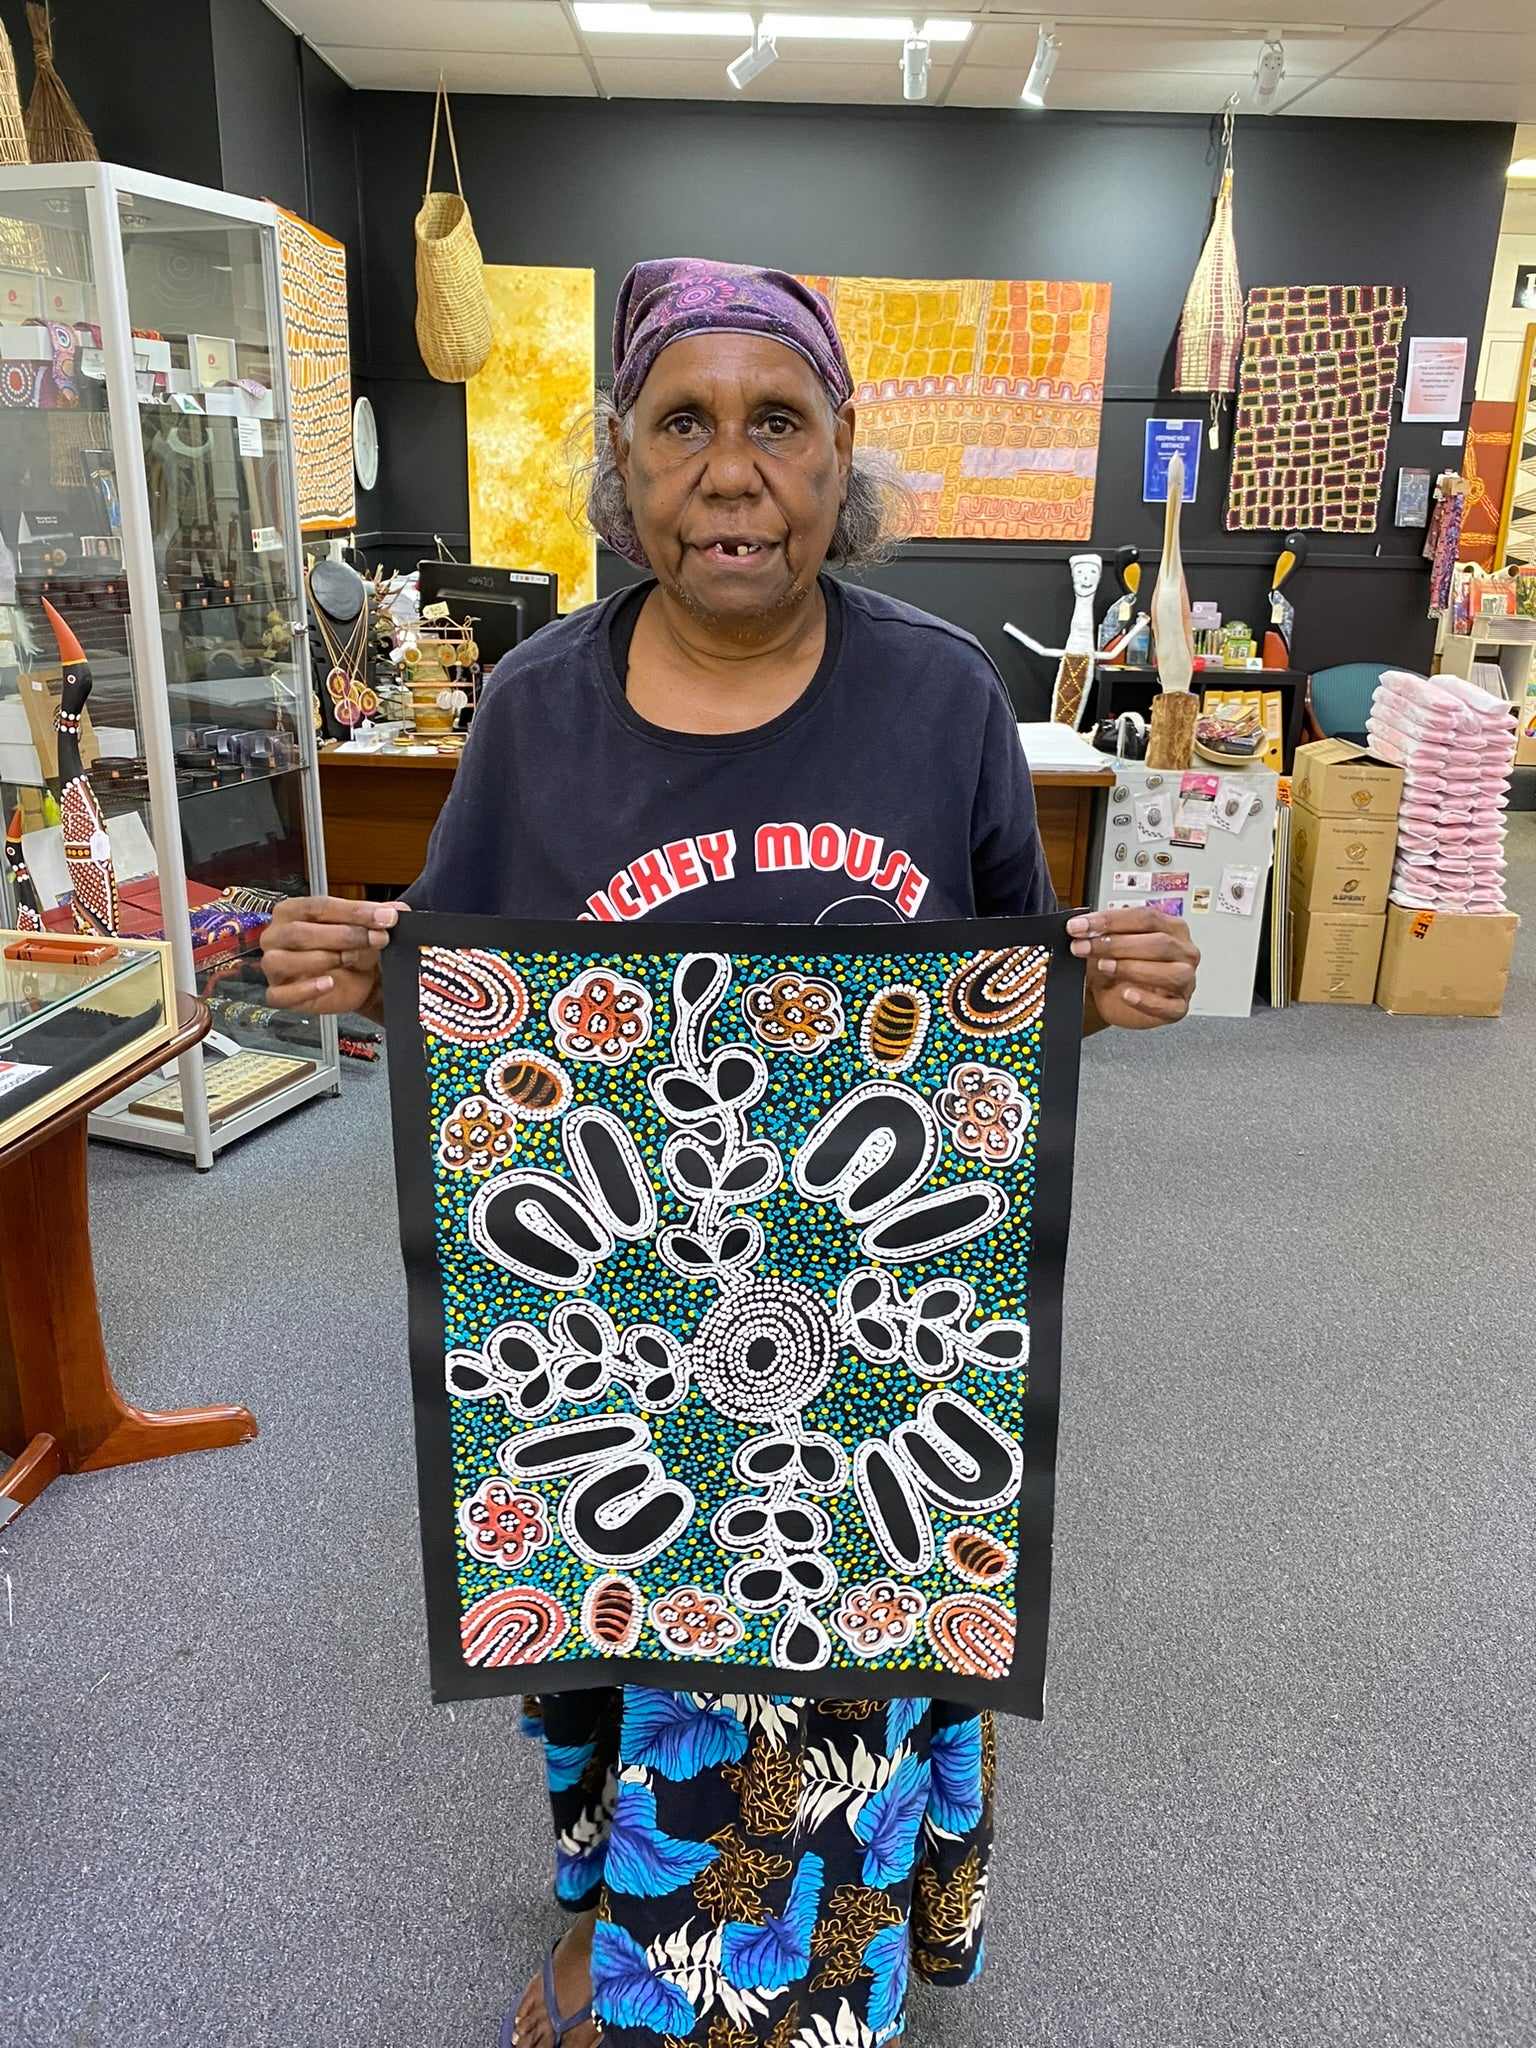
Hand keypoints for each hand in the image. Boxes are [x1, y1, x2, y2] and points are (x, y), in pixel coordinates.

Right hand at [261, 895, 403, 1014]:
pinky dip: (305, 989)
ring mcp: (273, 966)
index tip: (385, 916)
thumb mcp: (365, 928)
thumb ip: (378, 915)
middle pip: (301, 932)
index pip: (318, 906)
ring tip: (351, 959)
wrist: (357, 982)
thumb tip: (398, 908)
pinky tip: (328, 983)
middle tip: (376, 938)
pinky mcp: (278, 994)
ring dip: (324, 959)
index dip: (354, 911)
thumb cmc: (351, 950)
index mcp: (293, 911)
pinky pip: (280, 994)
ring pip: (285, 960)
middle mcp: (277, 936)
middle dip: (344, 935)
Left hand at [1068, 906, 1198, 1029]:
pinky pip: (1169, 1006)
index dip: (1111, 920)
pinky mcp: (1179, 1007)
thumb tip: (1082, 926)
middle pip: (1158, 942)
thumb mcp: (1109, 946)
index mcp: (1172, 928)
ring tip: (1104, 967)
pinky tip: (1126, 995)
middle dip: (1115, 944)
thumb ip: (1101, 934)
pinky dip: (1146, 1001)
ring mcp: (1186, 980)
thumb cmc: (1119, 969)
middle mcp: (1184, 952)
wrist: (1115, 999)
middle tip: (1084, 947)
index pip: (1146, 917)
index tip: (1080, 925)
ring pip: (1170, 972)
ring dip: (1132, 968)